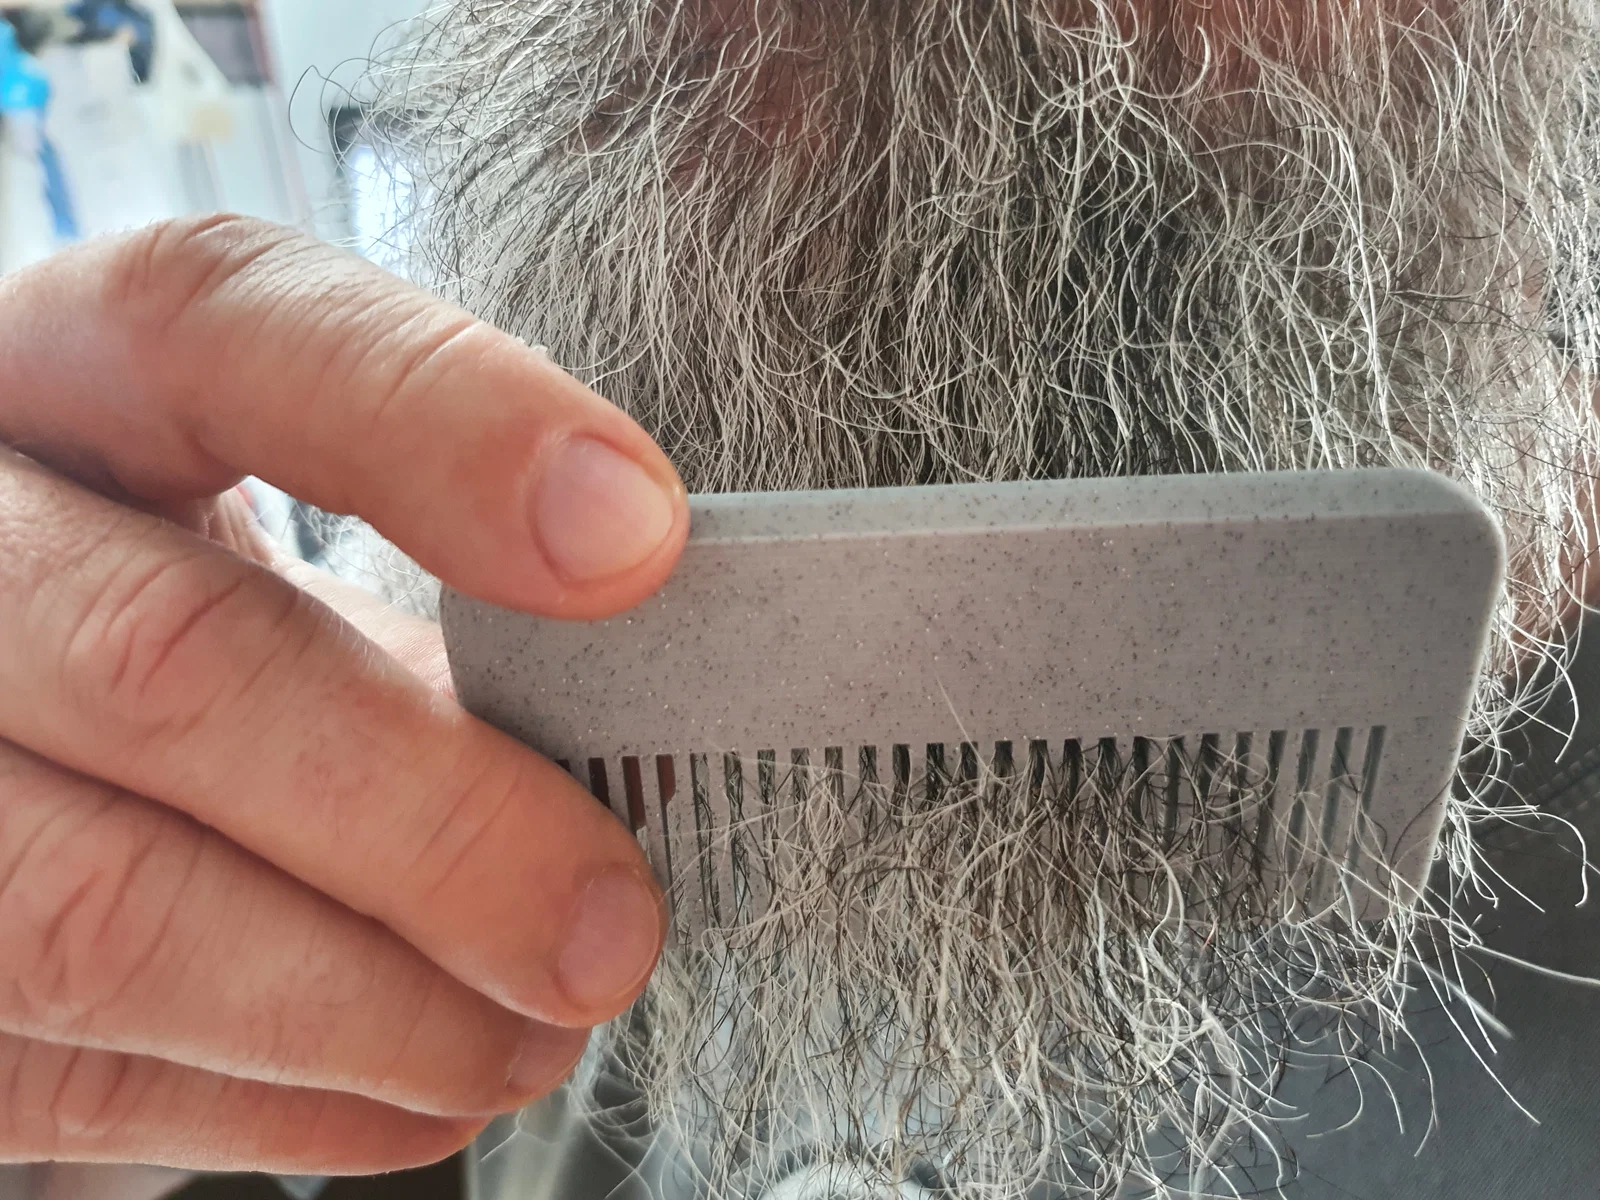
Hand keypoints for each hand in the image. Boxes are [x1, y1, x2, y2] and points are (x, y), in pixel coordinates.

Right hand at [0, 216, 688, 1174]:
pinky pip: (65, 1077)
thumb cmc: (176, 614)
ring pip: (98, 911)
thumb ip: (429, 606)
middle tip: (611, 926)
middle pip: (169, 658)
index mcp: (59, 379)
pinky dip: (283, 1107)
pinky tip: (415, 1093)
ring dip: (365, 1008)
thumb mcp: (267, 544)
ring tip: (534, 1034)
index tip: (638, 539)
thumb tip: (635, 754)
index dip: (439, 421)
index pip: (222, 323)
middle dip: (435, 819)